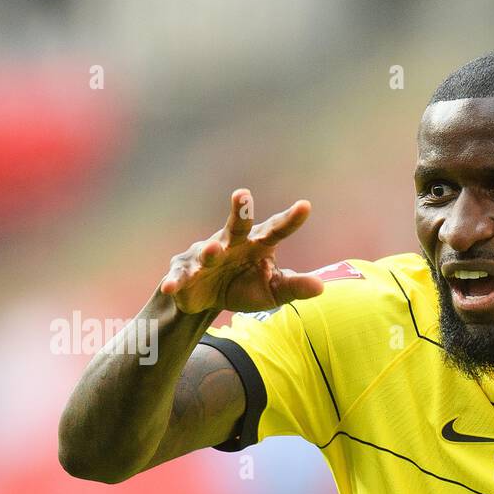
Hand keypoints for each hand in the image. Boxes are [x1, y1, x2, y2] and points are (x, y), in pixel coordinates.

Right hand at [159, 189, 324, 313]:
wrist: (209, 299)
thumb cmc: (246, 286)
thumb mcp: (274, 291)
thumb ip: (295, 286)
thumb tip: (322, 287)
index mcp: (257, 244)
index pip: (276, 230)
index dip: (290, 219)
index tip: (305, 206)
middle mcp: (231, 243)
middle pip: (237, 225)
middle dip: (239, 210)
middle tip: (242, 194)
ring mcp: (206, 256)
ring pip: (208, 251)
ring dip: (211, 252)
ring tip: (215, 250)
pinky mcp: (185, 273)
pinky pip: (180, 276)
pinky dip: (176, 280)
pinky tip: (171, 286)